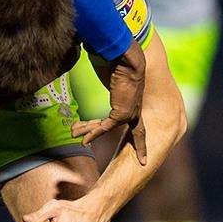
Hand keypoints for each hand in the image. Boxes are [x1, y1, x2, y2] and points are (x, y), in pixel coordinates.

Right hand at [70, 40, 146, 163]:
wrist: (126, 58)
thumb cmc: (119, 62)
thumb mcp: (115, 76)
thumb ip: (110, 79)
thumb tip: (98, 64)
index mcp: (135, 102)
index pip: (141, 125)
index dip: (143, 140)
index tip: (146, 154)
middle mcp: (136, 110)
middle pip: (138, 134)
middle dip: (139, 147)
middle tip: (143, 162)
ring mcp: (130, 113)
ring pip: (109, 129)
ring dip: (90, 132)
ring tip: (76, 136)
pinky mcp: (122, 114)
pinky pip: (104, 127)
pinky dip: (92, 133)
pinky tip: (83, 140)